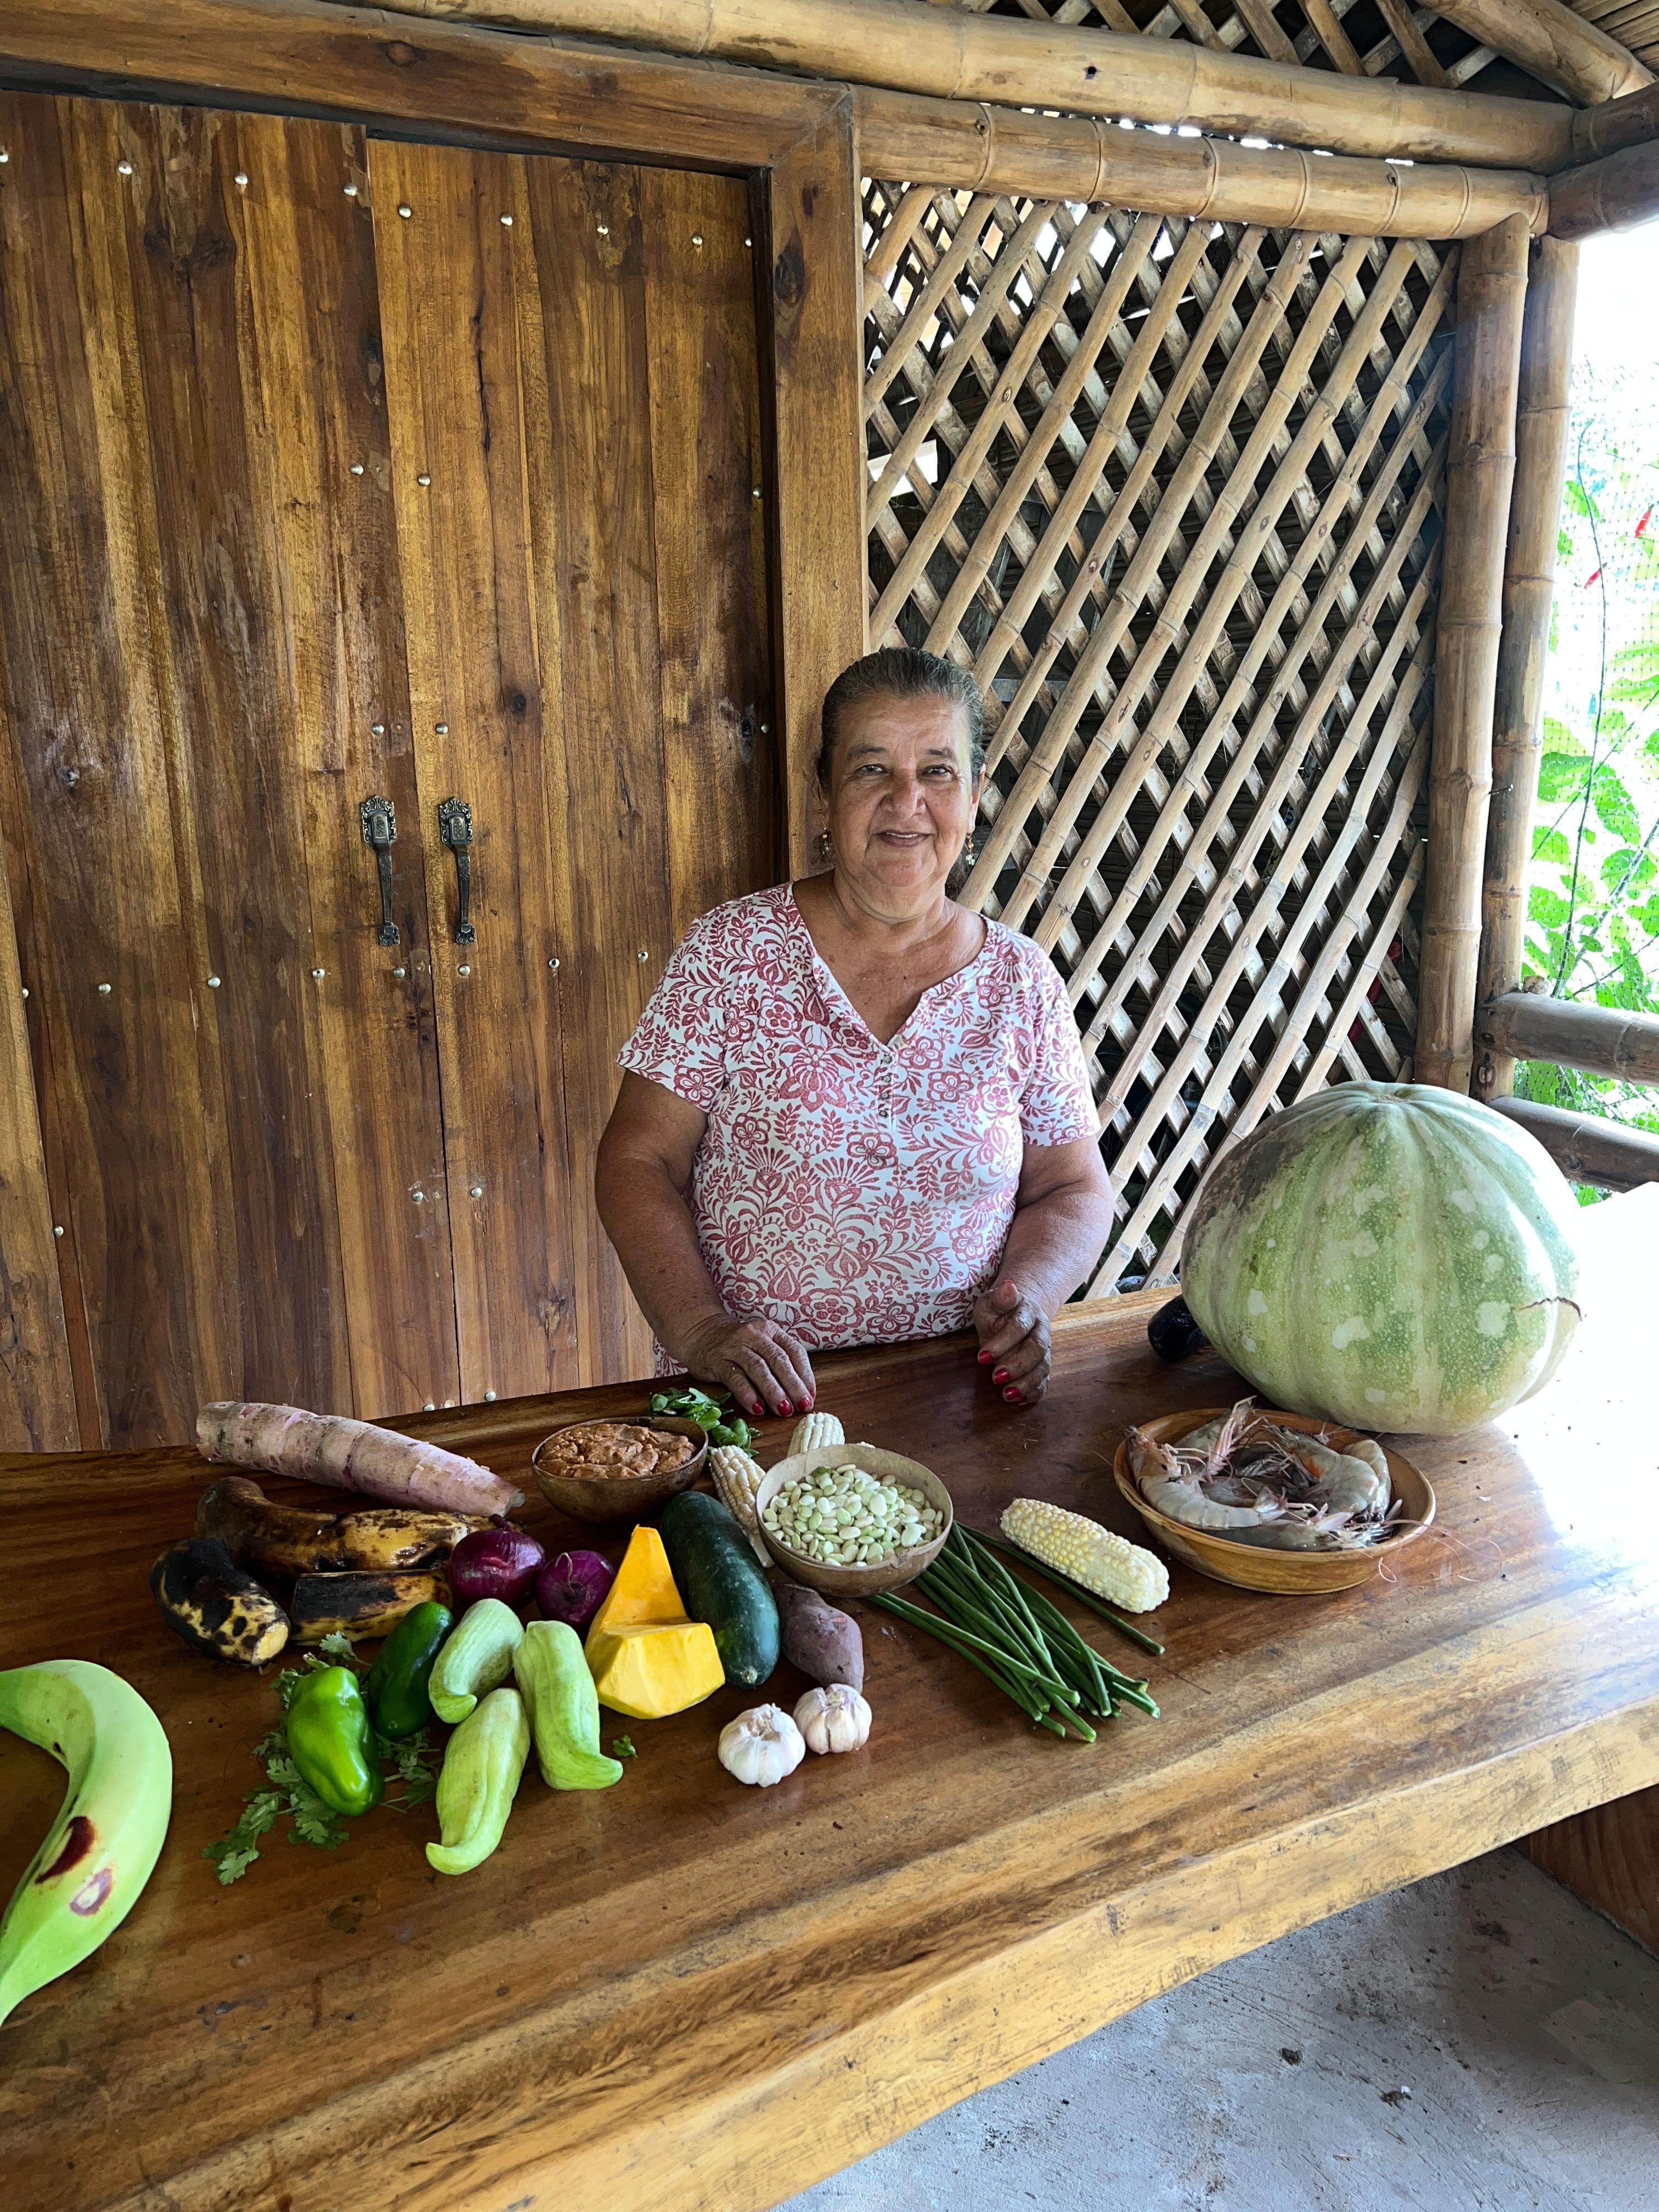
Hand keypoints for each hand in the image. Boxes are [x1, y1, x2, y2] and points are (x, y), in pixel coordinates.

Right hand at [676, 1312, 817, 1420]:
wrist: (699, 1332)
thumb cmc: (737, 1345)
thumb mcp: (760, 1345)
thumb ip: (778, 1363)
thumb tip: (800, 1394)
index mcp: (771, 1331)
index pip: (794, 1351)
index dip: (805, 1375)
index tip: (810, 1396)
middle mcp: (755, 1334)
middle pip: (779, 1360)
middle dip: (793, 1385)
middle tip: (802, 1406)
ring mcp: (735, 1345)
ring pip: (759, 1368)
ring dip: (773, 1391)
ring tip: (783, 1410)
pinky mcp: (717, 1359)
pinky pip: (735, 1377)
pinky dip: (748, 1394)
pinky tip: (757, 1408)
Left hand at [972, 1277, 1050, 1404]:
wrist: (1015, 1314)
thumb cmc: (997, 1310)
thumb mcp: (991, 1301)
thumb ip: (999, 1298)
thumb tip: (1009, 1287)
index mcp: (1029, 1312)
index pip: (1019, 1327)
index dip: (1002, 1342)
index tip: (981, 1357)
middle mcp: (1041, 1331)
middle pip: (1037, 1349)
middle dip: (1017, 1365)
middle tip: (996, 1377)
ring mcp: (1044, 1350)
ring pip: (1043, 1368)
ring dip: (1026, 1383)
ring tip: (1007, 1395)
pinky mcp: (1041, 1365)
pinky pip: (1044, 1381)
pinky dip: (1035, 1392)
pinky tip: (1020, 1400)